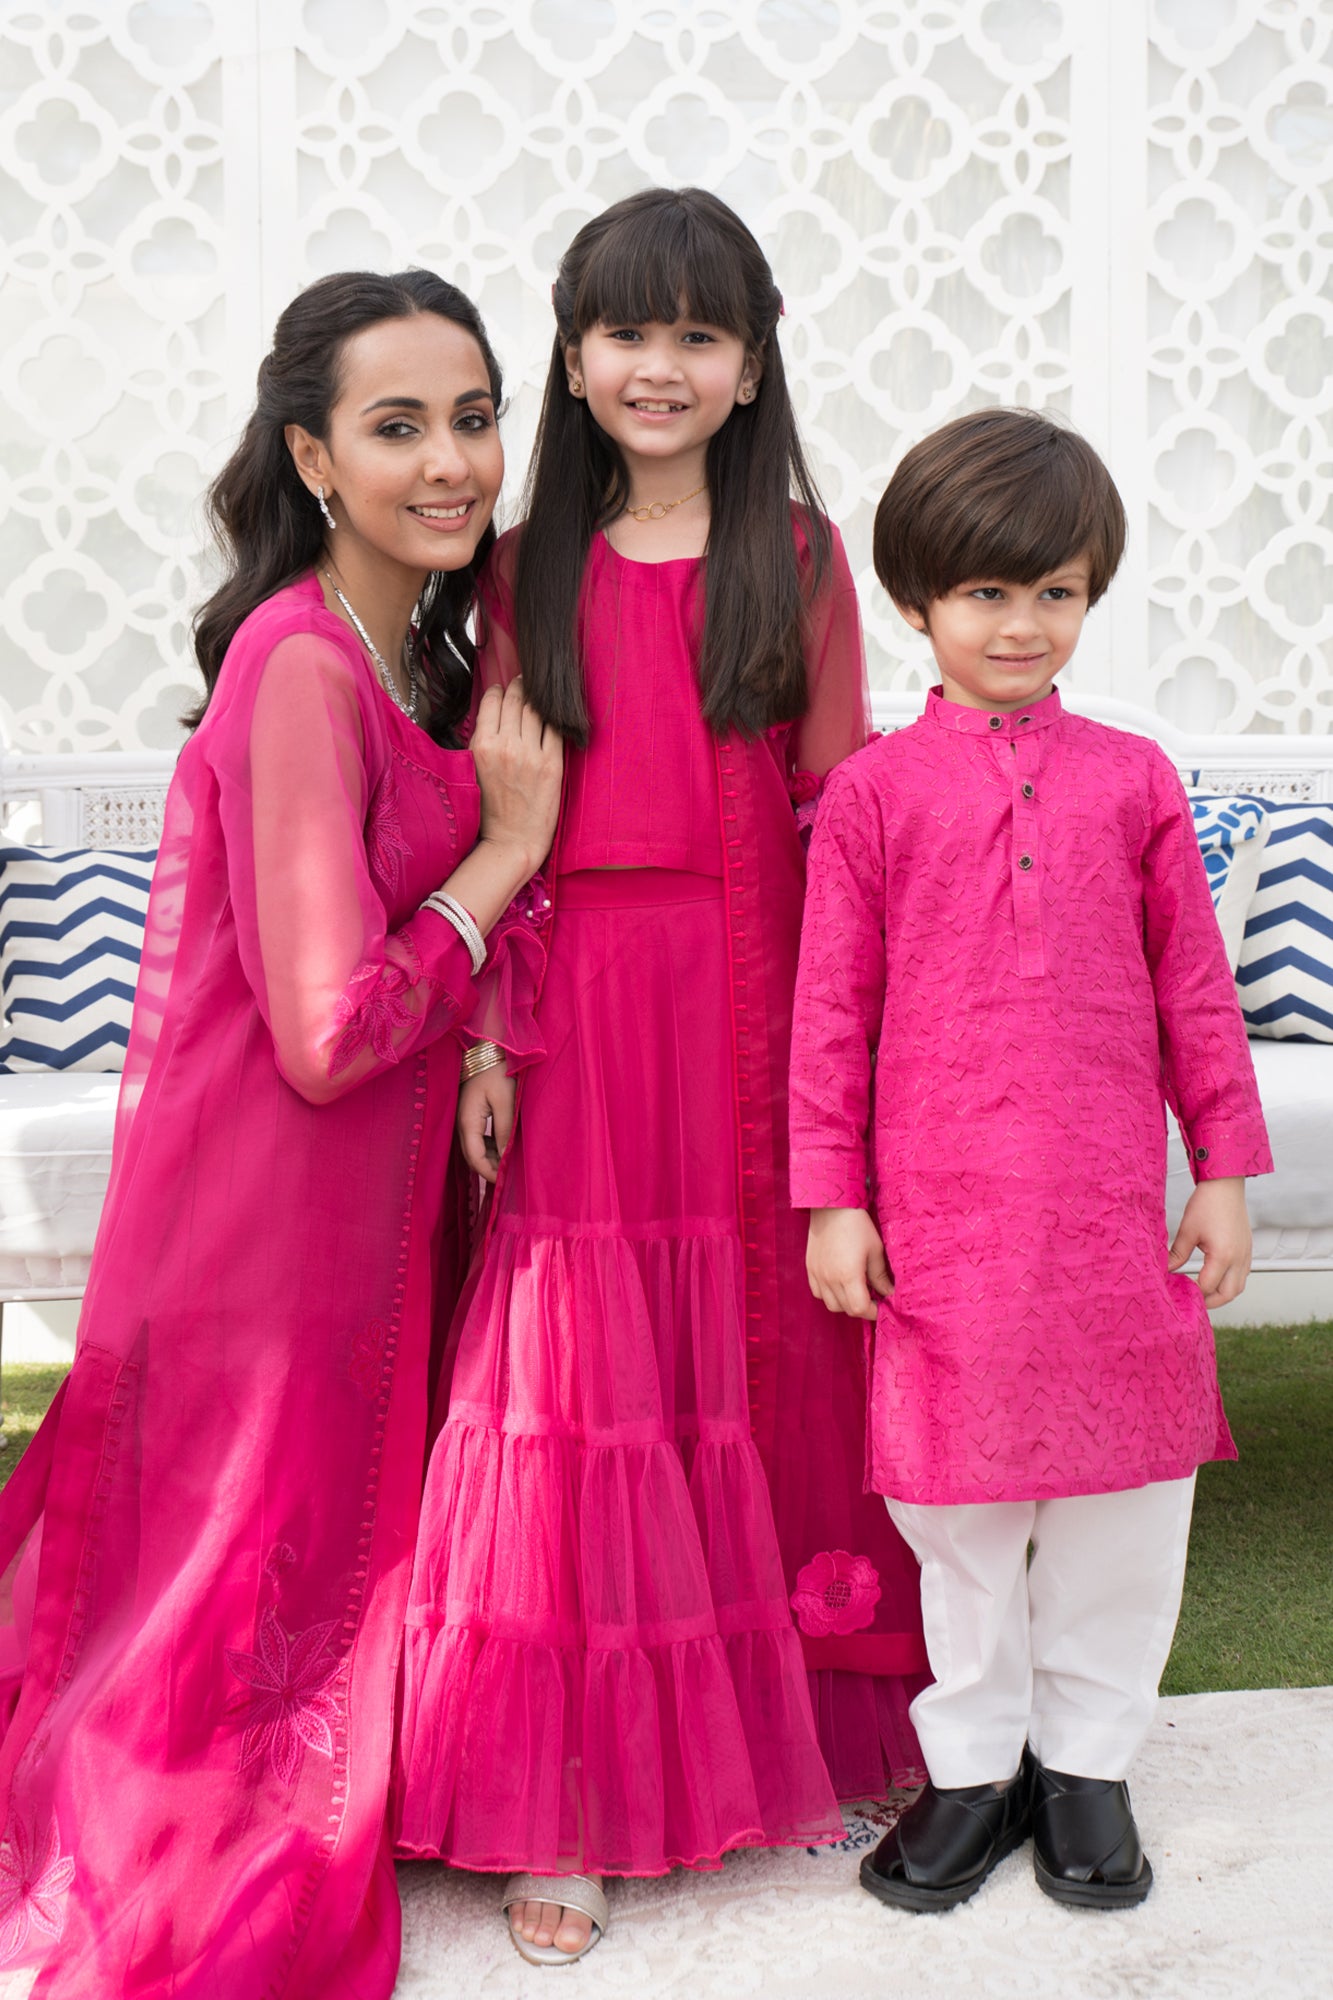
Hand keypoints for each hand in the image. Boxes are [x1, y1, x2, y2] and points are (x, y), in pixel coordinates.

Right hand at [457, 1066, 515, 1181]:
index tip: (505, 1183)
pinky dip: (490, 1148)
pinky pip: (478, 1138)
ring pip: (475, 1149)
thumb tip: (507, 1157)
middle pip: (472, 1156)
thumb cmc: (498, 1071)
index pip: (475, 1158)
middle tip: (508, 1180)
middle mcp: (461, 1123)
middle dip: (489, 1170)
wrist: (486, 1048)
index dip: (489, 1174)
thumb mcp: (506, 1101)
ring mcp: (464, 1119)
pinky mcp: (471, 1114)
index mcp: (467, 1121)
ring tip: (509, 1167)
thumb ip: (505, 1130)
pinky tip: (504, 1150)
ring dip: (490, 1160)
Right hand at [471, 677, 561, 877]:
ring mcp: (531, 754)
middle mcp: (506, 745)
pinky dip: (555, 719)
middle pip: (517, 701)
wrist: (512, 841)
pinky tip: (555, 715)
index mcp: (482, 745)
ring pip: (537, 711)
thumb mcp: (474, 770)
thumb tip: (492, 715)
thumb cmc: (490, 810)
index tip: (503, 687)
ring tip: (539, 694)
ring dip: (538, 698)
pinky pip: (556, 730)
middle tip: (524, 682)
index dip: (499, 690)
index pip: (492, 702)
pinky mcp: (552, 765)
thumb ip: (481, 742)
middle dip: (520, 687)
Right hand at [806, 1206, 892, 1320]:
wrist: (831, 1206)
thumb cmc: (857, 1225)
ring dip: (845, 1303)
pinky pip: (818, 1293)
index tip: (882, 1306)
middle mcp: (830, 1279)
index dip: (873, 1312)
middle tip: (873, 1298)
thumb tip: (888, 1294)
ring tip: (856, 1291)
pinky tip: (839, 1284)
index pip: (859, 1309)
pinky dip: (830, 1294)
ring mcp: (817, 1275)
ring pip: (831, 1304)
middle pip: (846, 1309)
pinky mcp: (810, 1268)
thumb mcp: (875, 1250)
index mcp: (848, 1275)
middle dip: (862, 1308)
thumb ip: (880, 1276)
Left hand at [1168, 1175, 1250, 1308]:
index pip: (1207, 1286)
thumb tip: (1167, 1270)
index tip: (1178, 1293)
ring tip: (1203, 1292)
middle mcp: (1239, 1259)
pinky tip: (1216, 1278)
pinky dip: (1230, 1282)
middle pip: (1227, 1294)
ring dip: (1221, 1294)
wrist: (1225, 1185)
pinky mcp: (1247, 1250)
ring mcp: (1246, 1255)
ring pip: (1238, 1287)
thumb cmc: (1208, 1203)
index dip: (1192, 1293)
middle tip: (1192, 1301)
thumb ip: (1177, 1254)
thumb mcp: (1187, 1231)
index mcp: (1223, 1255)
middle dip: (1210, 1302)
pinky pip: (1242, 1275)